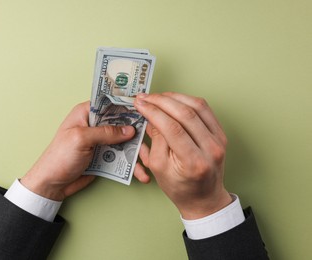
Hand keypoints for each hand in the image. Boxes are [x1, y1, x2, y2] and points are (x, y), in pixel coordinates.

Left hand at [21, 101, 135, 200]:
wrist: (52, 184)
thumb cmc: (59, 157)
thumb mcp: (81, 139)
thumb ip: (105, 132)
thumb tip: (129, 130)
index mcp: (86, 113)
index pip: (110, 103)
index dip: (127, 105)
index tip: (145, 109)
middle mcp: (95, 124)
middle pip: (122, 123)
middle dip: (137, 133)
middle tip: (150, 141)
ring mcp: (100, 141)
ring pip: (124, 142)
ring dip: (136, 152)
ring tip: (146, 163)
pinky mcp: (103, 156)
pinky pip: (121, 157)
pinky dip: (131, 165)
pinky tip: (139, 173)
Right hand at [134, 92, 231, 219]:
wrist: (203, 198)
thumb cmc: (179, 187)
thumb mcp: (158, 167)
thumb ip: (155, 140)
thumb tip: (151, 114)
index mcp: (194, 162)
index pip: (172, 128)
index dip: (154, 112)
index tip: (140, 103)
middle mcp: (211, 149)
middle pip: (186, 114)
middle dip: (162, 101)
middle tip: (145, 97)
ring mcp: (219, 140)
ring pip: (198, 106)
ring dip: (175, 97)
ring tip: (157, 97)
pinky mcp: (220, 134)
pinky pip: (205, 109)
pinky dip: (188, 100)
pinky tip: (174, 100)